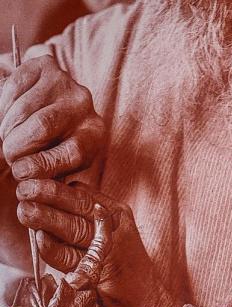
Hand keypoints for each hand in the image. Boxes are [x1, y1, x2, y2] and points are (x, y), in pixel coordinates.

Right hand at [0, 55, 104, 179]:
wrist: (54, 105)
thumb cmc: (55, 143)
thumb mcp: (60, 164)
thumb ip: (48, 174)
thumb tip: (28, 186)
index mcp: (94, 134)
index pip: (72, 153)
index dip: (42, 165)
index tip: (21, 173)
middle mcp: (84, 104)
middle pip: (43, 126)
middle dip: (18, 146)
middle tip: (10, 157)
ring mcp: (65, 82)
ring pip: (24, 109)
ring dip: (8, 129)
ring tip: (8, 139)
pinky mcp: (44, 66)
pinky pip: (14, 87)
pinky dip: (4, 107)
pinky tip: (8, 118)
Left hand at [16, 179, 181, 306]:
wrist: (148, 301)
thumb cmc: (122, 269)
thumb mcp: (108, 235)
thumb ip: (82, 219)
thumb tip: (41, 203)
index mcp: (116, 213)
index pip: (81, 193)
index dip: (55, 186)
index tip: (32, 181)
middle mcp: (116, 226)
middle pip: (78, 205)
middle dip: (49, 196)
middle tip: (25, 190)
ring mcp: (113, 248)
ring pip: (73, 228)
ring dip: (46, 219)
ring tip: (25, 211)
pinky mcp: (104, 271)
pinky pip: (71, 257)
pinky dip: (53, 249)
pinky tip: (41, 240)